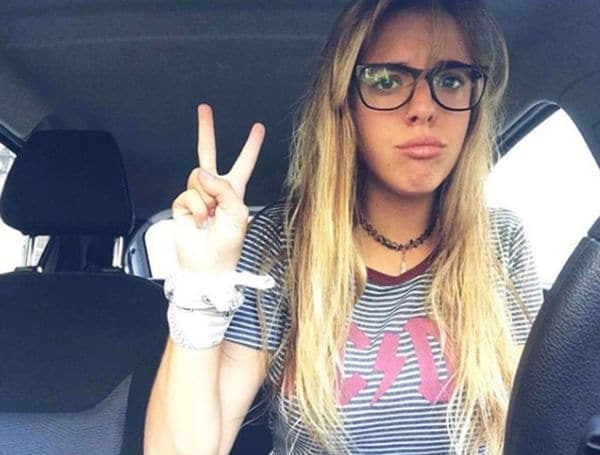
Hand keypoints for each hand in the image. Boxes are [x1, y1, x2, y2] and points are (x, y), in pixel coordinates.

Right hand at [171, 104, 264, 272]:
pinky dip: (197, 209)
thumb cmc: (228, 244)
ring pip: (198, 177)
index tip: (258, 127)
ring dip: (207, 198)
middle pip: (209, 154)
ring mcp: (198, 196)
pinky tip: (200, 221)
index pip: (244, 162)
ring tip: (211, 216)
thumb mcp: (238, 212)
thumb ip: (223, 188)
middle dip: (206, 131)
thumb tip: (202, 173)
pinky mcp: (183, 204)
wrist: (208, 265)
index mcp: (234, 191)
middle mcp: (216, 190)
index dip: (251, 145)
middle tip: (204, 109)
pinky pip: (188, 194)